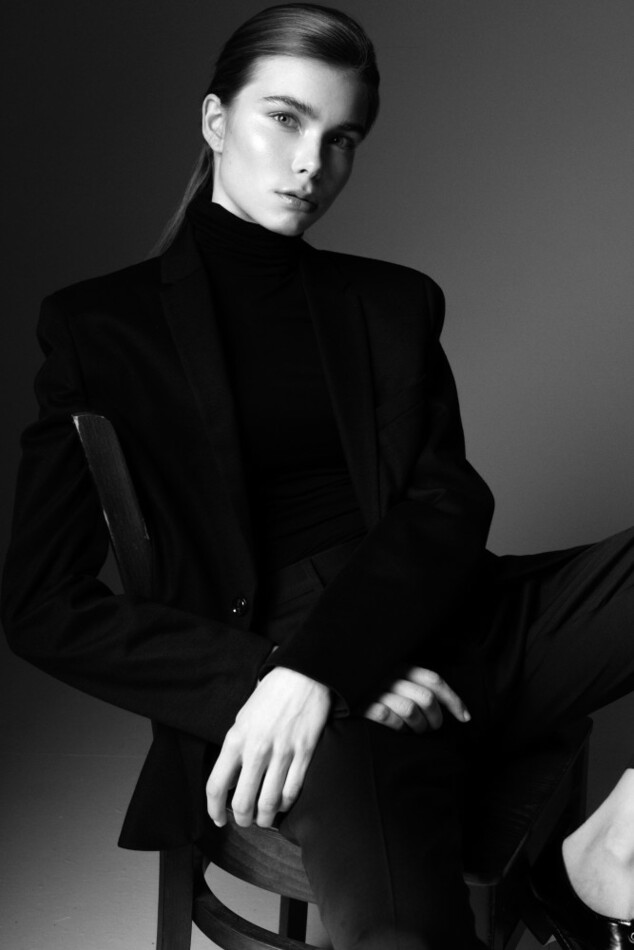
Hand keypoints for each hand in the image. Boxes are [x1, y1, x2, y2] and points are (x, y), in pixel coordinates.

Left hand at [206, 667, 330, 828]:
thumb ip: (236, 747)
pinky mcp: (304, 753)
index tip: (218, 818)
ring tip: (264, 818)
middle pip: (243, 802)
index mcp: (236, 739)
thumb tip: (232, 778)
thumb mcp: (243, 717)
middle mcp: (256, 749)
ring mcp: (282, 753)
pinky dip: (285, 804)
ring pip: (269, 804)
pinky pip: (292, 791)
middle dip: (242, 820)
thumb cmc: (271, 695)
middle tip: (245, 821)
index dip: (214, 809)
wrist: (303, 675)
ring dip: (265, 818)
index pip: (216, 785)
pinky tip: (282, 802)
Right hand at [362, 665, 469, 732]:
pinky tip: (398, 729)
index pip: (435, 680)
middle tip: (432, 726)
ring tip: (417, 730)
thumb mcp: (391, 673)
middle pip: (426, 698)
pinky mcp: (361, 702)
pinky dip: (397, 726)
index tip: (466, 717)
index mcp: (400, 664)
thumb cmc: (368, 681)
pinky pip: (387, 717)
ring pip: (410, 710)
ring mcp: (375, 688)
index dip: (454, 700)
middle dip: (435, 717)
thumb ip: (412, 681)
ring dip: (418, 725)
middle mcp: (390, 674)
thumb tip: (444, 702)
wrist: (334, 681)